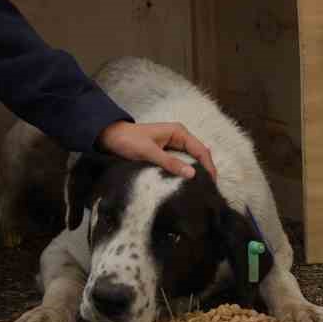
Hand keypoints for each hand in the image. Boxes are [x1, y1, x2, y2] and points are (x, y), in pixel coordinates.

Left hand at [96, 121, 217, 178]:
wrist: (110, 137)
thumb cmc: (128, 141)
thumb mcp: (149, 152)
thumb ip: (169, 162)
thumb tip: (192, 174)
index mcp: (178, 132)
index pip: (200, 150)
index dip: (208, 166)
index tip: (212, 183)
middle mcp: (178, 137)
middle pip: (198, 155)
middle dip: (205, 170)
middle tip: (208, 190)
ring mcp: (172, 145)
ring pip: (190, 160)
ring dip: (195, 172)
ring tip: (200, 189)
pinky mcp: (165, 153)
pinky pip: (180, 163)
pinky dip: (184, 172)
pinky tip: (185, 184)